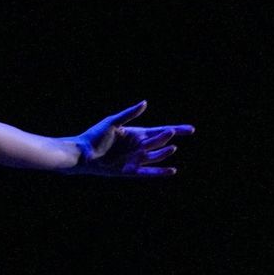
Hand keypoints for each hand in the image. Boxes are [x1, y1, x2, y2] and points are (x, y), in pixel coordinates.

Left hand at [67, 101, 193, 176]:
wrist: (82, 153)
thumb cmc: (95, 136)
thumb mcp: (112, 122)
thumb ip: (129, 114)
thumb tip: (145, 103)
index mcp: (137, 134)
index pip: (160, 131)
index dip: (176, 130)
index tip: (191, 129)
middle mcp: (139, 147)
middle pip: (160, 142)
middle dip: (167, 137)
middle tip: (172, 132)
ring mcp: (136, 159)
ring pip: (156, 155)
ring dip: (164, 152)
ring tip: (172, 147)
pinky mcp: (130, 171)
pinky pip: (148, 172)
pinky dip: (160, 171)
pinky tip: (172, 170)